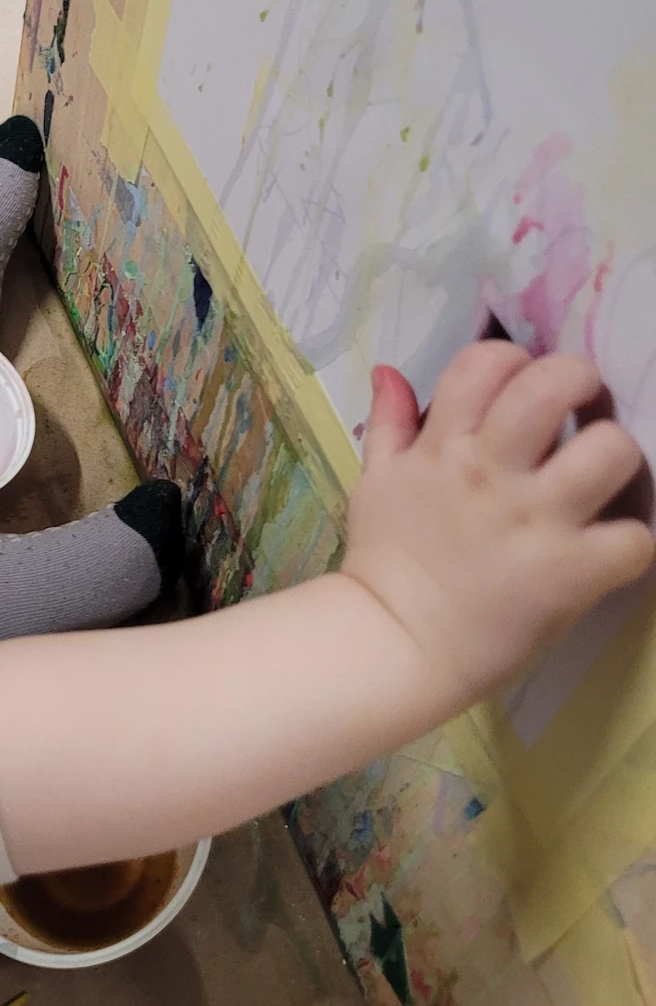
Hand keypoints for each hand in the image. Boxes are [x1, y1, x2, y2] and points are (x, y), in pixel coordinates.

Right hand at [345, 344, 655, 709]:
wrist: (392, 645)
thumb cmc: (384, 561)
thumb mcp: (375, 481)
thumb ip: (391, 422)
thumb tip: (391, 370)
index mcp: (445, 445)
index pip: (487, 362)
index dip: (514, 361)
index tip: (521, 387)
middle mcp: (493, 471)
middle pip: (554, 386)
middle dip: (580, 381)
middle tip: (583, 408)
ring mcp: (535, 521)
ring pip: (610, 451)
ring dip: (618, 457)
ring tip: (606, 478)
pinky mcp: (568, 572)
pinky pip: (632, 539)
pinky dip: (631, 543)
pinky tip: (610, 549)